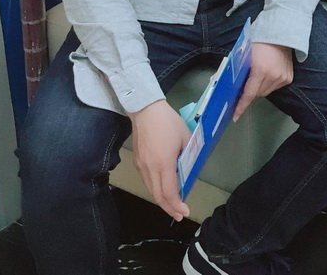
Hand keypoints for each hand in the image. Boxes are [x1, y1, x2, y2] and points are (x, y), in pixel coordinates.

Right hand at [130, 100, 191, 221]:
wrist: (145, 110)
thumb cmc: (168, 122)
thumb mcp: (185, 136)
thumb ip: (188, 154)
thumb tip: (188, 167)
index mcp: (164, 164)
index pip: (169, 193)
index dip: (177, 205)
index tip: (185, 212)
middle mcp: (150, 169)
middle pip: (158, 196)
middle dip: (169, 209)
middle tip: (179, 215)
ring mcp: (141, 166)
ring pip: (151, 190)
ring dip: (162, 200)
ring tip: (172, 205)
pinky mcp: (137, 162)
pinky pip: (146, 181)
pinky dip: (155, 189)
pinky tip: (162, 188)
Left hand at [233, 43, 292, 120]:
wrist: (280, 34)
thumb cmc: (260, 43)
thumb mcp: (246, 56)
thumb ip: (239, 72)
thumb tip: (228, 86)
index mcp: (260, 70)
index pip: (249, 94)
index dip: (241, 105)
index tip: (235, 116)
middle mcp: (273, 76)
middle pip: (257, 94)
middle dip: (251, 90)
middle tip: (248, 80)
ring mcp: (282, 78)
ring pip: (266, 92)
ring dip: (260, 87)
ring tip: (260, 73)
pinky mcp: (288, 78)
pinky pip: (275, 87)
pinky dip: (270, 83)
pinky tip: (269, 72)